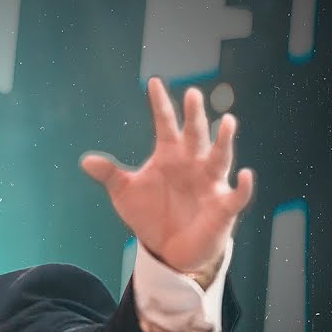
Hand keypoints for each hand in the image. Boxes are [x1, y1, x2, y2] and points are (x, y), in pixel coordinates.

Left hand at [80, 77, 254, 277]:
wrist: (168, 249)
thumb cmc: (150, 215)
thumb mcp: (125, 194)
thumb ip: (110, 175)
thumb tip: (86, 162)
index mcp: (169, 155)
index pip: (164, 124)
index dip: (159, 105)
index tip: (154, 82)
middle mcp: (192, 163)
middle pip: (195, 134)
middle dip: (194, 115)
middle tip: (192, 94)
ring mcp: (210, 183)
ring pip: (220, 157)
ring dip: (224, 140)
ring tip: (228, 121)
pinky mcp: (223, 207)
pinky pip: (236, 195)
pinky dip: (243, 187)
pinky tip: (245, 176)